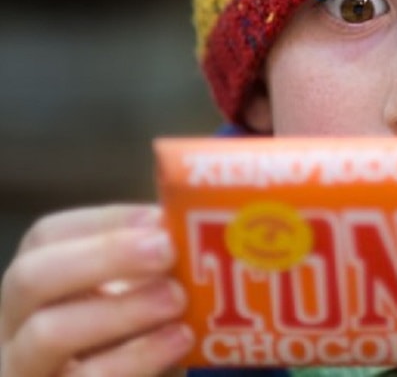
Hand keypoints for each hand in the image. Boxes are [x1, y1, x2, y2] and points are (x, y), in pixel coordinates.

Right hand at [0, 205, 192, 375]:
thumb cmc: (137, 350)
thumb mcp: (137, 305)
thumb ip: (153, 270)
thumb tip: (195, 224)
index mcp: (38, 292)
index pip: (46, 238)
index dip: (104, 222)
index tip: (159, 218)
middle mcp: (16, 330)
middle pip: (31, 278)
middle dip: (103, 256)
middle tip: (167, 249)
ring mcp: (26, 374)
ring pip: (47, 334)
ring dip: (119, 309)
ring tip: (177, 298)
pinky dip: (134, 359)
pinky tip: (178, 341)